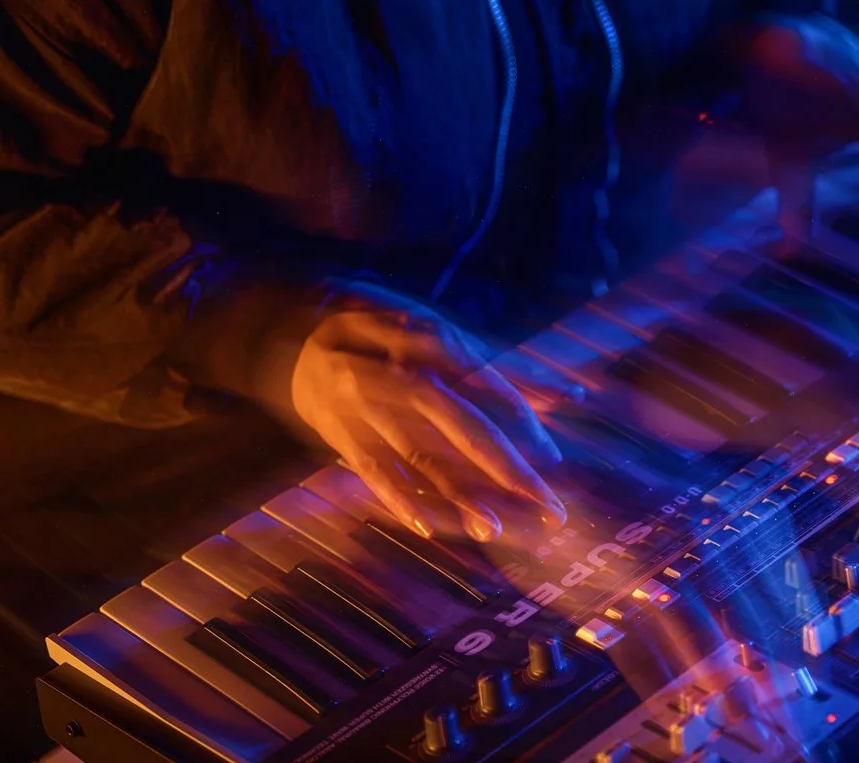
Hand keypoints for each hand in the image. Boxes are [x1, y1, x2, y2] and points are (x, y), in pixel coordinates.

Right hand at [289, 288, 567, 542]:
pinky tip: (428, 528)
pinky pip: (373, 470)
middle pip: (461, 424)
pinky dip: (399, 499)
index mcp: (429, 340)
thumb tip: (567, 394)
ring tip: (496, 530)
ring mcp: (366, 405)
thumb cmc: (380, 329)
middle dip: (506, 469)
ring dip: (459, 495)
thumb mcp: (435, 329)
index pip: (486, 384)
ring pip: (419, 455)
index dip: (523, 422)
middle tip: (546, 506)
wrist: (292, 330)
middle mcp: (400, 373)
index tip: (553, 460)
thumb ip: (496, 364)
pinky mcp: (340, 431)